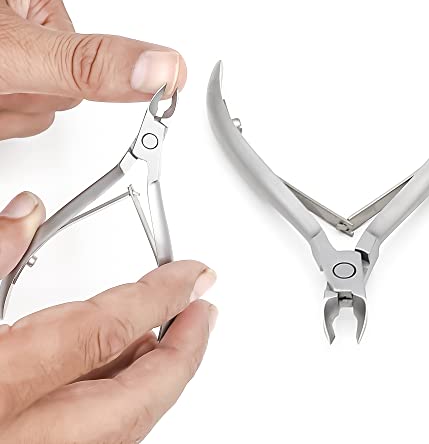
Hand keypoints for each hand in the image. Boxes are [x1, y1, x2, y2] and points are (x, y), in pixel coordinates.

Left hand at [0, 0, 186, 139]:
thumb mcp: (18, 49)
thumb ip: (90, 65)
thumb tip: (165, 69)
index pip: (86, 63)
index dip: (57, 87)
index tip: (34, 87)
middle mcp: (16, 8)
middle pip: (60, 87)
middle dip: (28, 101)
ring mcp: (1, 39)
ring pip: (34, 104)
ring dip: (8, 111)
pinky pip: (14, 110)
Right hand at [0, 193, 217, 442]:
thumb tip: (28, 212)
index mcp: (4, 388)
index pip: (107, 331)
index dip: (160, 296)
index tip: (191, 274)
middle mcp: (31, 438)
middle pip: (138, 397)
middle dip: (184, 351)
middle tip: (204, 311)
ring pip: (126, 424)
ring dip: (154, 376)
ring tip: (167, 334)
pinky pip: (101, 436)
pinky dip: (122, 399)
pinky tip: (119, 373)